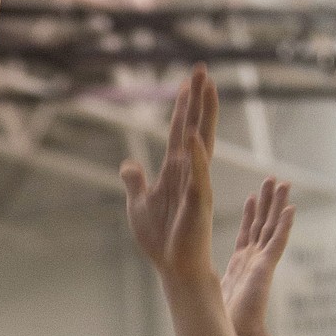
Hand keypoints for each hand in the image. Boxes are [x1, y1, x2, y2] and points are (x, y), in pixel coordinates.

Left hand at [122, 66, 218, 282]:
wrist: (173, 266)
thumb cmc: (161, 238)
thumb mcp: (139, 205)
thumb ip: (135, 182)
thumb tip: (128, 164)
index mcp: (176, 170)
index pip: (180, 130)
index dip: (182, 106)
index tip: (185, 81)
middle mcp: (190, 171)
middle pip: (196, 126)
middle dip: (198, 98)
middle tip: (201, 68)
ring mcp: (197, 183)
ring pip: (203, 141)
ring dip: (204, 115)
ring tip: (208, 87)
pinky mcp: (198, 201)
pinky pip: (198, 174)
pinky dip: (197, 156)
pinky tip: (195, 135)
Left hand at [222, 176, 294, 335]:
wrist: (235, 334)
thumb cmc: (223, 320)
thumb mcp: (212, 291)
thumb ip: (206, 281)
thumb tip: (186, 278)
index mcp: (240, 264)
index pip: (247, 233)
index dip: (250, 215)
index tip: (252, 197)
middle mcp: (253, 260)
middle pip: (262, 224)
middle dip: (266, 202)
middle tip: (271, 180)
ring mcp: (262, 262)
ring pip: (272, 227)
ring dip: (277, 205)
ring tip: (283, 184)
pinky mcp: (267, 267)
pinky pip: (278, 241)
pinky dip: (284, 224)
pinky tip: (290, 208)